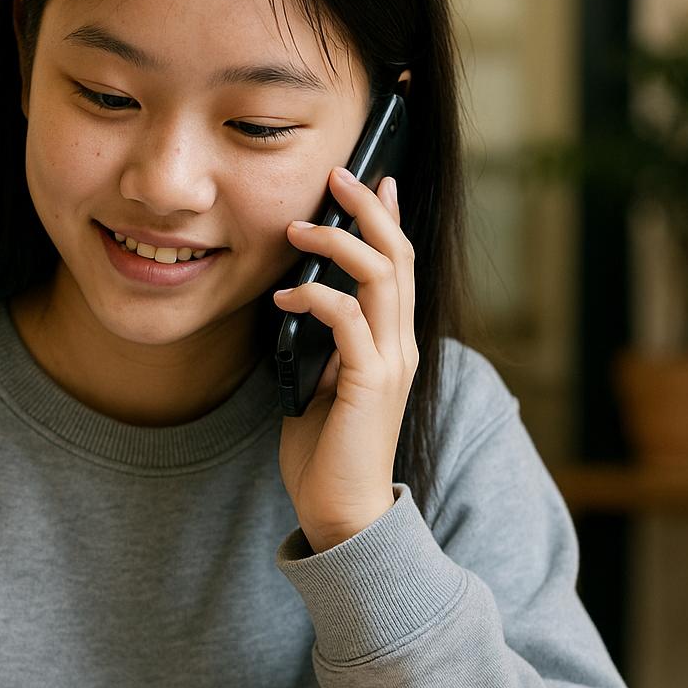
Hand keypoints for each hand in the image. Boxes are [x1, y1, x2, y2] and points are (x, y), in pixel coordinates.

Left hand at [272, 167, 418, 552]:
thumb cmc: (326, 453)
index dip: (388, 218)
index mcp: (393, 344)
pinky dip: (316, 296)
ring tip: (299, 227)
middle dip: (369, 209)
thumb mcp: (323, 383)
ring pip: (382, 276)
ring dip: (339, 242)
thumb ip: (323, 344)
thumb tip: (298, 302)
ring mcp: (390, 363)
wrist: (342, 511)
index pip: (400, 266)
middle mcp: (401, 346)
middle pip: (398, 256)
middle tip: (337, 175)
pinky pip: (349, 319)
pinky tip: (285, 295)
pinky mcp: (370, 381)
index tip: (371, 178)